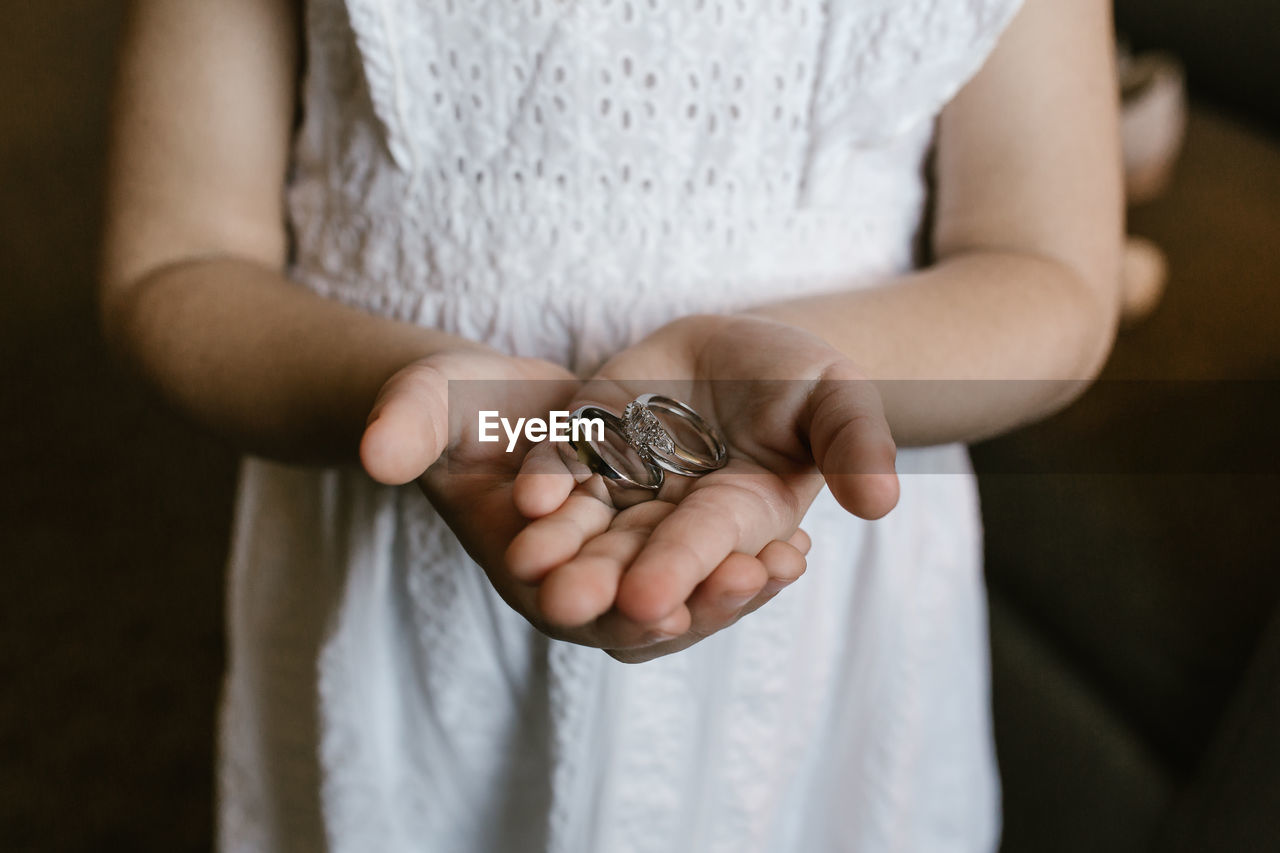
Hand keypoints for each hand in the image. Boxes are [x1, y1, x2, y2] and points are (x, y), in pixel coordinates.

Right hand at [358, 345, 808, 655]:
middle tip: (750, 577)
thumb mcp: (428, 402)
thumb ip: (404, 422)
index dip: (614, 606)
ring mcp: (625, 561)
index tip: (661, 601)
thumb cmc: (454, 406)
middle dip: (697, 602)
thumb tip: (375, 454)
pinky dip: (746, 558)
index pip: (572, 606)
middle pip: (645, 612)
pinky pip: (707, 560)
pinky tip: (795, 543)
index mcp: (524, 567)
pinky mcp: (660, 535)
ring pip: (686, 592)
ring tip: (786, 561)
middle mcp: (581, 582)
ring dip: (735, 587)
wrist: (496, 398)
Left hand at [507, 314, 898, 662]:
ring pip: (586, 525)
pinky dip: (545, 482)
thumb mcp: (836, 399)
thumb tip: (883, 503)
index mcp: (740, 517)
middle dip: (602, 579)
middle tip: (566, 604)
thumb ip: (854, 445)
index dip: (683, 569)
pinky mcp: (589, 444)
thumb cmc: (799, 379)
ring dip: (557, 546)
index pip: (708, 546)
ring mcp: (627, 482)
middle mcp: (676, 514)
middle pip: (634, 553)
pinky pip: (561, 468)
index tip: (652, 600)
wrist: (739, 344)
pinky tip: (524, 497)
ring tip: (526, 564)